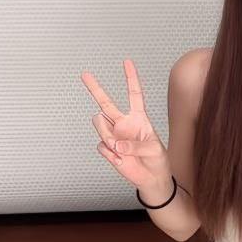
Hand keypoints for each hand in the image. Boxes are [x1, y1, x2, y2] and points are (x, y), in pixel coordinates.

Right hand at [80, 58, 170, 191]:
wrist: (151, 179)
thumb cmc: (156, 160)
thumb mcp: (153, 150)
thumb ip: (136, 145)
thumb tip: (117, 144)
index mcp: (138, 118)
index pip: (134, 94)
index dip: (131, 78)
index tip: (127, 62)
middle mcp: (123, 123)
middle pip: (106, 102)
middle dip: (94, 87)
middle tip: (84, 74)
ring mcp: (113, 135)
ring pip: (100, 125)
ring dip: (108, 136)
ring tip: (121, 148)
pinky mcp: (107, 148)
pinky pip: (102, 146)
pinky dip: (112, 154)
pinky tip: (121, 159)